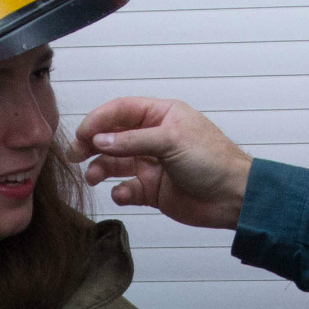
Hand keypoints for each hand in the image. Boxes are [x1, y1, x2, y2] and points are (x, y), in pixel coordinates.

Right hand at [69, 97, 253, 229]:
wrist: (232, 197)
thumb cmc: (213, 161)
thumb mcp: (171, 141)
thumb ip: (132, 140)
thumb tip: (100, 140)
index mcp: (161, 116)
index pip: (121, 111)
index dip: (99, 120)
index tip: (83, 134)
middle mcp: (154, 138)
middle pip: (113, 137)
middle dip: (92, 145)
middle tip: (75, 155)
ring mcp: (152, 164)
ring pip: (115, 163)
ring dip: (101, 169)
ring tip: (93, 177)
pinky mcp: (152, 190)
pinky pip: (127, 189)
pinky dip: (119, 192)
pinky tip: (122, 193)